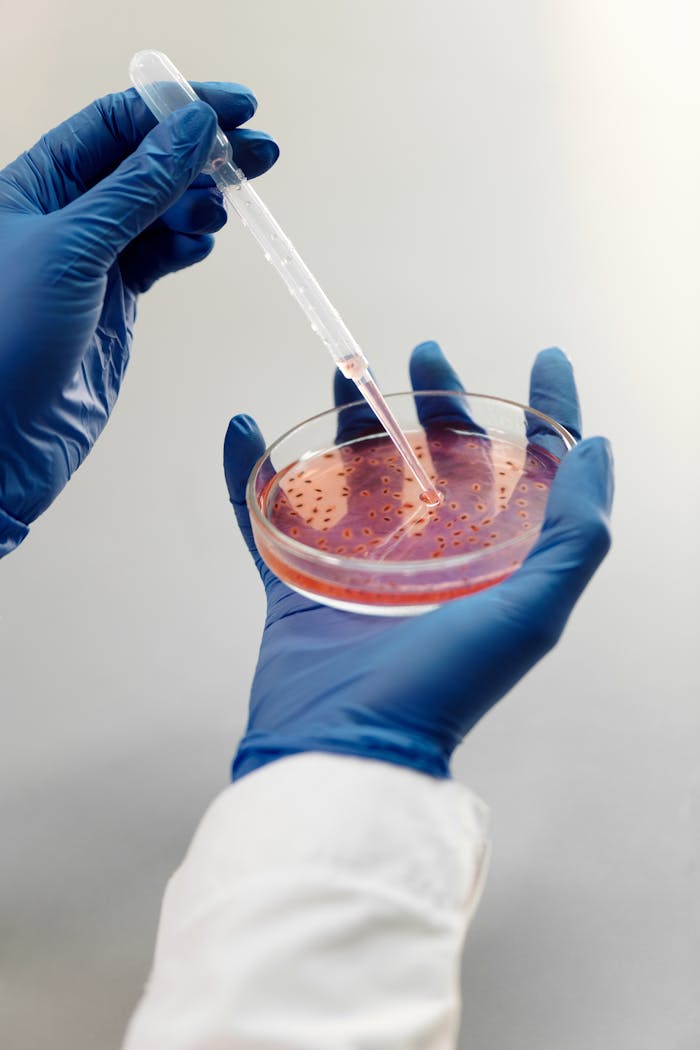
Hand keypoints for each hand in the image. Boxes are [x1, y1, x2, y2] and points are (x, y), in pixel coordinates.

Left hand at [0, 84, 278, 553]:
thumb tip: (194, 129)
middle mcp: (61, 216)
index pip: (113, 125)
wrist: (3, 439)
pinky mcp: (113, 303)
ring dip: (198, 203)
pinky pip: (159, 257)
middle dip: (202, 155)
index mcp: (33, 185)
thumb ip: (138, 187)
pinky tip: (205, 241)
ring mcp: (90, 260)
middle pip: (143, 164)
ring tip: (226, 210)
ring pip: (157, 212)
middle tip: (260, 153)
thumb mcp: (74, 247)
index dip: (174, 108)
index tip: (233, 108)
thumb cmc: (8, 338)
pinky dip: (186, 246)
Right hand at [224, 342, 613, 779]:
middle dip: (436, 400)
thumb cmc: (443, 688)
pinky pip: (266, 517)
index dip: (545, 410)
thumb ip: (576, 536)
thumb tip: (596, 449)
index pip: (526, 471)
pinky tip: (243, 433)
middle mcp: (430, 558)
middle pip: (437, 459)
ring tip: (341, 378)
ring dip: (349, 423)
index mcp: (489, 562)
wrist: (346, 752)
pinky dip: (248, 475)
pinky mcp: (297, 582)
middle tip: (424, 354)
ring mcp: (358, 568)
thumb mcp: (531, 614)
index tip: (547, 357)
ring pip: (355, 475)